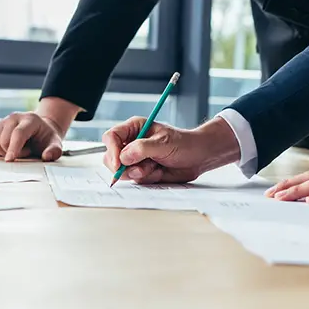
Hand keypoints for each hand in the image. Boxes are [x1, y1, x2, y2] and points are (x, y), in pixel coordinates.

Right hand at [0, 112, 62, 161]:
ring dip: (3, 152)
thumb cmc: (46, 137)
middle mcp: (13, 118)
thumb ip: (55, 150)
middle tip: (27, 152)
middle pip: (4, 140)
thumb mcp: (55, 143)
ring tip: (17, 150)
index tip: (9, 160)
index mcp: (30, 119)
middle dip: (14, 153)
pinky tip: (7, 150)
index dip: (13, 148)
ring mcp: (2, 122)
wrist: (40, 129)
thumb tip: (47, 156)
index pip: (18, 133)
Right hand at [102, 117, 239, 183]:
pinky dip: (147, 178)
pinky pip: (134, 179)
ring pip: (122, 171)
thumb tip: (124, 157)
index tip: (119, 163)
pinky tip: (159, 171)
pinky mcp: (141, 171)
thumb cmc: (184, 144)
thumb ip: (142, 149)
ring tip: (156, 166)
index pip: (111, 137)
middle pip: (111, 157)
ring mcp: (135, 158)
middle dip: (124, 167)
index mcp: (134, 128)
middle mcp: (131, 143)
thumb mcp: (164, 143)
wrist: (198, 158)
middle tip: (142, 169)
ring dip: (139, 173)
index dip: (112, 150)